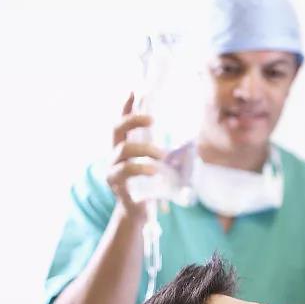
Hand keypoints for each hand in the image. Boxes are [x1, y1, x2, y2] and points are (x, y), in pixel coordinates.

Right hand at [105, 93, 164, 220]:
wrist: (139, 213)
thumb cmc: (150, 187)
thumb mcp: (161, 168)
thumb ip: (169, 155)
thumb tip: (192, 143)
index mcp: (125, 147)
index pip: (123, 122)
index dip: (127, 106)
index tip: (135, 90)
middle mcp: (115, 154)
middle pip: (117, 128)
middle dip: (133, 119)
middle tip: (153, 119)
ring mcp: (112, 167)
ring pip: (125, 149)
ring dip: (146, 149)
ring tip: (163, 155)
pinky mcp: (115, 183)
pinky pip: (126, 170)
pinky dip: (142, 167)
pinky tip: (155, 170)